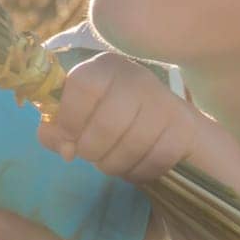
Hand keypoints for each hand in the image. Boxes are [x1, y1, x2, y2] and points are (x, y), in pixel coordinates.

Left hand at [38, 52, 207, 182]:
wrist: (163, 116)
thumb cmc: (108, 113)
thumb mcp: (76, 112)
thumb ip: (56, 128)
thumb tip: (65, 149)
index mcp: (104, 67)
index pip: (82, 86)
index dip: (69, 119)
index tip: (68, 137)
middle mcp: (136, 78)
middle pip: (107, 124)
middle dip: (91, 150)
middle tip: (90, 154)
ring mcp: (163, 102)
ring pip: (132, 146)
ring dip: (113, 164)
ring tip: (108, 161)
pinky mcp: (183, 127)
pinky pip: (156, 160)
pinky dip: (138, 171)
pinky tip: (131, 165)